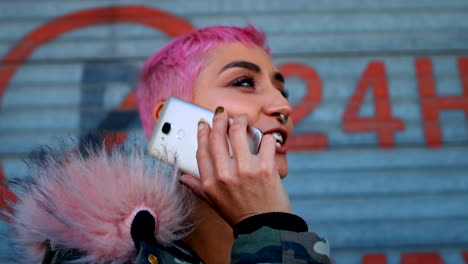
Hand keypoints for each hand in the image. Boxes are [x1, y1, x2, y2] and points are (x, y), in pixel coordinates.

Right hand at [180, 108, 291, 226]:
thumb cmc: (239, 215)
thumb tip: (182, 177)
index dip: (203, 133)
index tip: (204, 124)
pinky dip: (266, 138)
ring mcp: (246, 169)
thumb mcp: (214, 203)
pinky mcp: (266, 167)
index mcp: (211, 182)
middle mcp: (225, 174)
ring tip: (242, 119)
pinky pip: (265, 141)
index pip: (202, 149)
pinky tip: (265, 140)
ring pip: (239, 131)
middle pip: (218, 136)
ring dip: (240, 121)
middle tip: (223, 114)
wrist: (265, 228)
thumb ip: (198, 187)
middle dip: (220, 120)